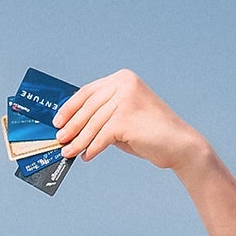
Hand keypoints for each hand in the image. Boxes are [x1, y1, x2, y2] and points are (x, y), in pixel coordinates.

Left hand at [53, 69, 209, 171]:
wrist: (178, 145)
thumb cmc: (147, 133)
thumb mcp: (122, 117)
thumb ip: (102, 116)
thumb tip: (70, 126)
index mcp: (123, 79)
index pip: (88, 92)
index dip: (70, 107)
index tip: (57, 121)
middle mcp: (125, 84)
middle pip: (88, 107)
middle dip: (71, 126)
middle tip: (59, 140)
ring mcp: (126, 99)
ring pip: (93, 123)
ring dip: (78, 140)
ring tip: (68, 152)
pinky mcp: (127, 117)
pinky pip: (102, 136)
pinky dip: (92, 148)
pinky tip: (87, 156)